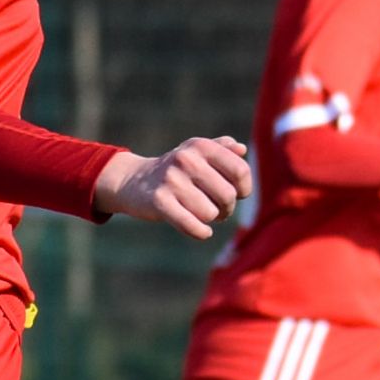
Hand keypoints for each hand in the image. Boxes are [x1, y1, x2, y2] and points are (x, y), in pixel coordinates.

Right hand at [93, 137, 251, 239]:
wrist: (134, 181)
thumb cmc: (176, 169)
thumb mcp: (196, 153)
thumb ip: (221, 148)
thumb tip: (241, 150)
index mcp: (201, 146)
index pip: (240, 171)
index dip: (244, 189)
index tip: (237, 194)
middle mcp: (186, 159)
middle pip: (228, 196)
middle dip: (227, 208)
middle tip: (217, 209)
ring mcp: (171, 180)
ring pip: (210, 213)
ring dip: (210, 220)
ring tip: (201, 213)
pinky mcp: (159, 201)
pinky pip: (192, 226)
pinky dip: (201, 232)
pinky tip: (202, 230)